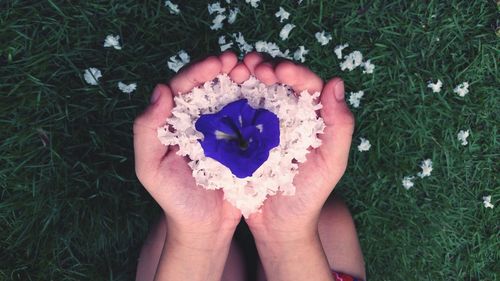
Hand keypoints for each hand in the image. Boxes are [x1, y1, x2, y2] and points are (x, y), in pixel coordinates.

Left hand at [133, 52, 250, 237]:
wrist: (207, 227)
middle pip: (211, 85)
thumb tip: (161, 89)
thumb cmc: (175, 199)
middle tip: (239, 61)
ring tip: (256, 71)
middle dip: (224, 68)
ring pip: (233, 95)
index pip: (185, 87)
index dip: (199, 71)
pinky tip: (270, 93)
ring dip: (244, 79)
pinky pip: (252, 117)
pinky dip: (261, 102)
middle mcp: (201, 120)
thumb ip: (146, 130)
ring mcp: (225, 130)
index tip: (218, 62)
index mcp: (176, 121)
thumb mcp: (150, 168)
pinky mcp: (245, 143)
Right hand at [242, 53, 354, 241]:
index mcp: (311, 118)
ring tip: (235, 71)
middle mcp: (287, 116)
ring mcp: (262, 126)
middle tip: (251, 65)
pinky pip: (235, 113)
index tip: (278, 70)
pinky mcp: (241, 138)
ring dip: (245, 77)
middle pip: (277, 82)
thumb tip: (335, 82)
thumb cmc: (308, 196)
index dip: (294, 72)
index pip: (306, 85)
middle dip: (265, 67)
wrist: (277, 227)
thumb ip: (340, 126)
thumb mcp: (331, 163)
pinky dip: (227, 98)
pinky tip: (219, 91)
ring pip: (254, 91)